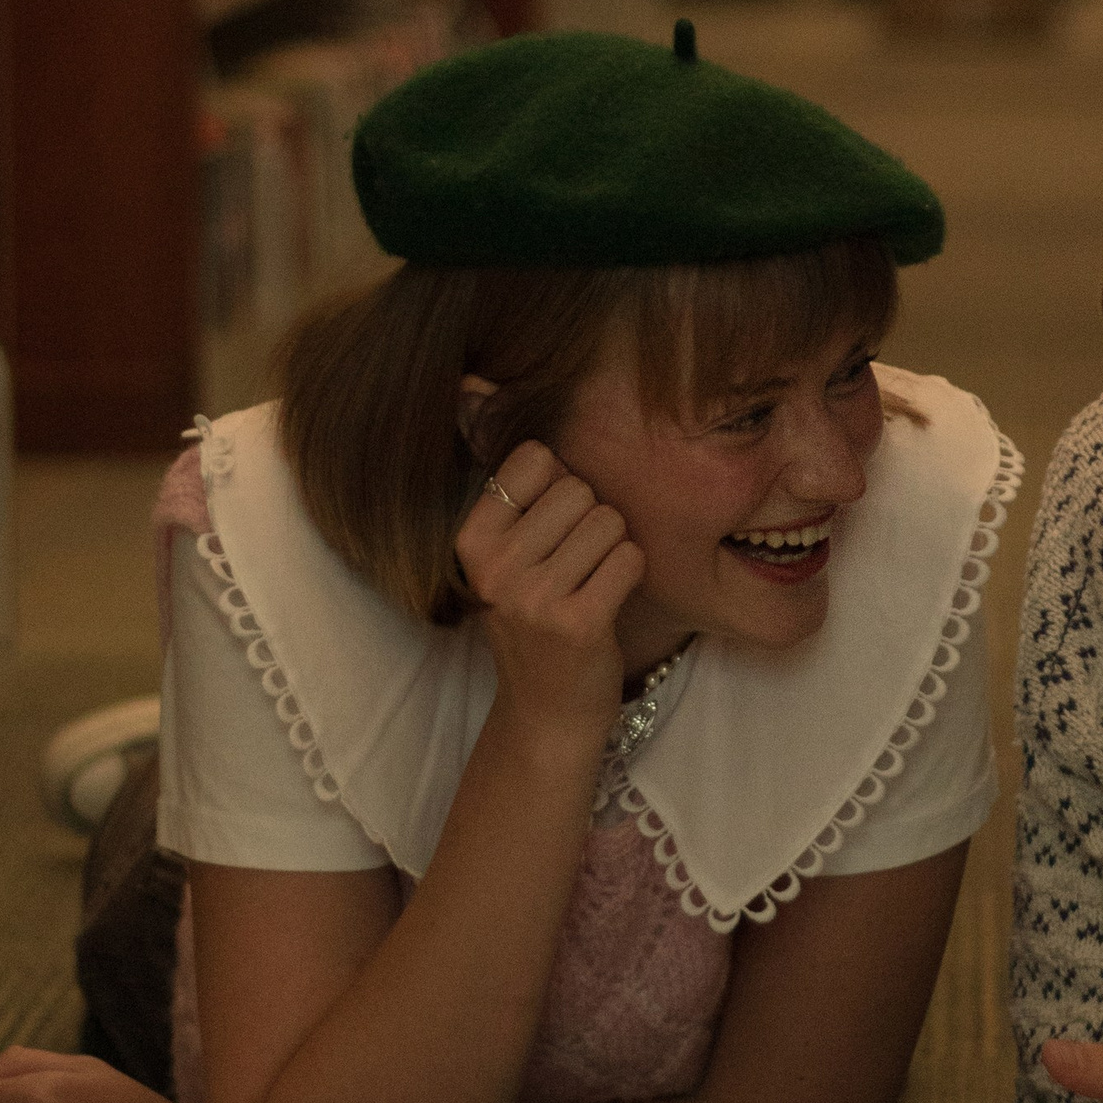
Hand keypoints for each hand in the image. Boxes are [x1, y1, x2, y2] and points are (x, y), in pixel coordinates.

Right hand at [456, 439, 644, 746]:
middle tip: (576, 567)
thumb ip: (512, 492)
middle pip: (580, 488)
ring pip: (610, 520)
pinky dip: (631, 574)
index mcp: (472, 540)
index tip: (551, 530)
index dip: (561, 486)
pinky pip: (629, 557)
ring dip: (614, 549)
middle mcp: (494, 567)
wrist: (547, 712)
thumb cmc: (537, 620)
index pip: (536, 458)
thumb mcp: (506, 557)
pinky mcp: (577, 623)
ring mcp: (533, 597)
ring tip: (591, 585)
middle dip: (593, 519)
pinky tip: (608, 602)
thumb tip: (481, 390)